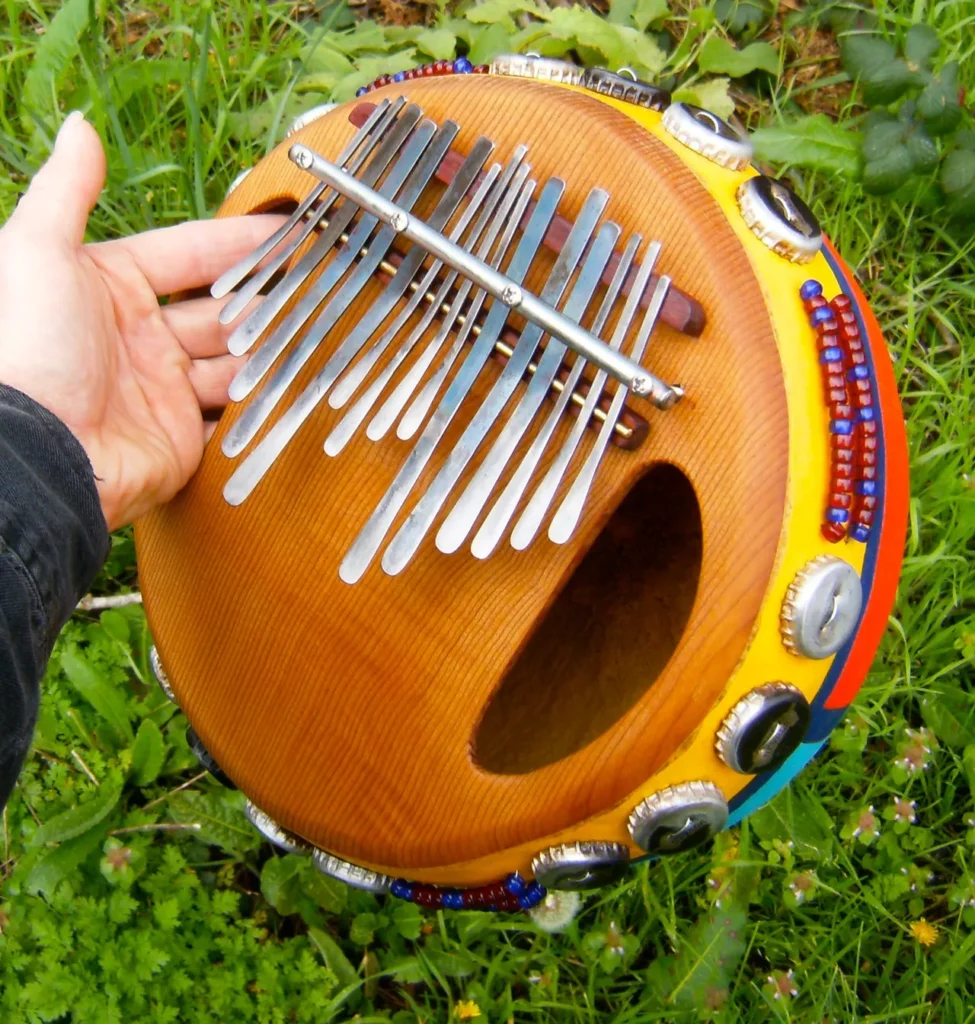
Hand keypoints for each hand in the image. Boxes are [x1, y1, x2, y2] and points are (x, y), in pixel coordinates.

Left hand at [0, 111, 283, 529]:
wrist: (40, 451)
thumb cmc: (30, 345)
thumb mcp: (36, 251)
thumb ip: (65, 190)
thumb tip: (80, 127)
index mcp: (111, 290)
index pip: (187, 256)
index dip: (235, 242)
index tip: (286, 231)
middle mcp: (142, 338)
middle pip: (218, 308)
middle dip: (263, 296)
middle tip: (317, 282)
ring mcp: (165, 389)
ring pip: (233, 360)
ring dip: (269, 346)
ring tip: (317, 329)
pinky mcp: (183, 437)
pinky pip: (231, 413)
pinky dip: (261, 400)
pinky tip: (295, 382)